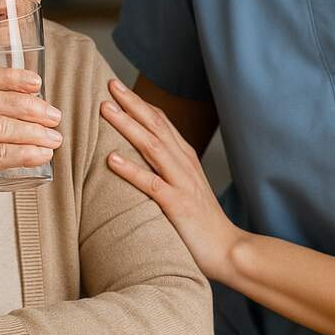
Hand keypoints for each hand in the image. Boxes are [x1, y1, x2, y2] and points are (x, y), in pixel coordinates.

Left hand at [102, 78, 242, 282]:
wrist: (228, 250)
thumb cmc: (201, 223)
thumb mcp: (184, 188)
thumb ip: (166, 170)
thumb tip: (137, 157)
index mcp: (185, 158)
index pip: (161, 122)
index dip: (140, 103)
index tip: (117, 88)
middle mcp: (184, 164)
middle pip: (156, 126)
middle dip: (132, 104)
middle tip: (109, 84)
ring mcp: (182, 183)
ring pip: (152, 146)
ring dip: (127, 126)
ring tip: (106, 110)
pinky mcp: (178, 205)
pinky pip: (151, 183)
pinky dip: (130, 169)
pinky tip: (111, 159)